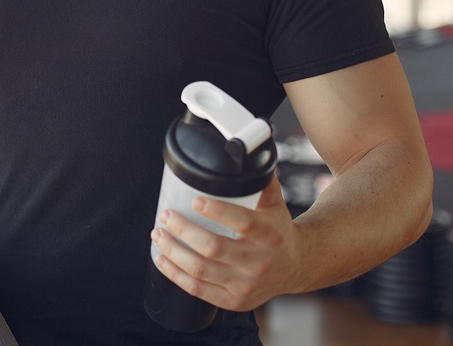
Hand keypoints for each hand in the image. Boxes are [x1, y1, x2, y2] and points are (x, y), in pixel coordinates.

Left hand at [149, 177, 297, 311]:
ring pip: (201, 270)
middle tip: (166, 215)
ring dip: (173, 252)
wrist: (294, 267)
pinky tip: (163, 259)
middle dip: (183, 230)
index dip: (216, 211)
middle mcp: (259, 262)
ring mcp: (245, 285)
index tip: (195, 200)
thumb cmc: (277, 231)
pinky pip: (198, 289)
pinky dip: (175, 274)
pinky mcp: (233, 301)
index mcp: (270, 234)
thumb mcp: (275, 204)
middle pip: (213, 248)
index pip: (241, 222)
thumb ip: (259, 180)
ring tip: (158, 234)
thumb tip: (240, 153)